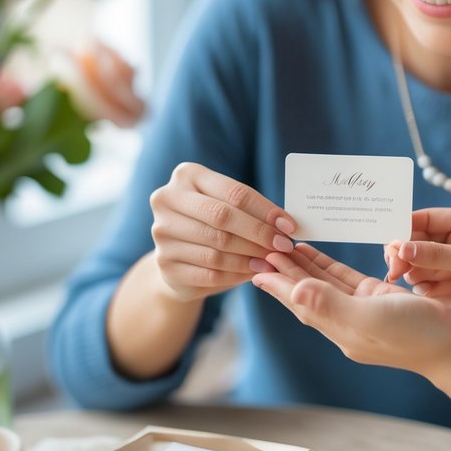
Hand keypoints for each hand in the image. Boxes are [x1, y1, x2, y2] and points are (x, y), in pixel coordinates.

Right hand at [147, 162, 295, 303]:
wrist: (178, 256)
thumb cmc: (211, 224)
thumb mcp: (228, 207)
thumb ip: (251, 210)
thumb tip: (286, 224)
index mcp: (186, 175)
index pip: (234, 192)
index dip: (265, 210)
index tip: (289, 226)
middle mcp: (167, 199)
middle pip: (222, 217)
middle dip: (258, 233)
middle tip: (283, 246)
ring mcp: (161, 232)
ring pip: (217, 247)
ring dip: (250, 257)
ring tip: (271, 262)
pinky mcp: (164, 263)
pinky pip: (209, 272)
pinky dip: (236, 274)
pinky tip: (253, 273)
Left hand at [253, 244, 450, 383]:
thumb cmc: (415, 335)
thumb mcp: (370, 318)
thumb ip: (331, 304)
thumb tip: (294, 292)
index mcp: (338, 327)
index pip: (300, 302)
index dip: (277, 285)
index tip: (254, 267)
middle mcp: (344, 319)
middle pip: (305, 292)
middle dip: (284, 272)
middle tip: (261, 248)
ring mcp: (360, 310)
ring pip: (322, 283)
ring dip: (302, 266)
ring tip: (282, 246)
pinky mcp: (376, 299)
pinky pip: (344, 279)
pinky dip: (327, 265)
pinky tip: (315, 253)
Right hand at [384, 208, 450, 338]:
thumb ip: (436, 254)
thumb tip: (402, 248)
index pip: (425, 219)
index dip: (404, 231)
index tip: (389, 247)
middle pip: (417, 243)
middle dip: (408, 259)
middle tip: (395, 273)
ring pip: (420, 265)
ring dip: (418, 277)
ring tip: (424, 288)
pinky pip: (428, 282)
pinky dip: (429, 291)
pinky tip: (438, 298)